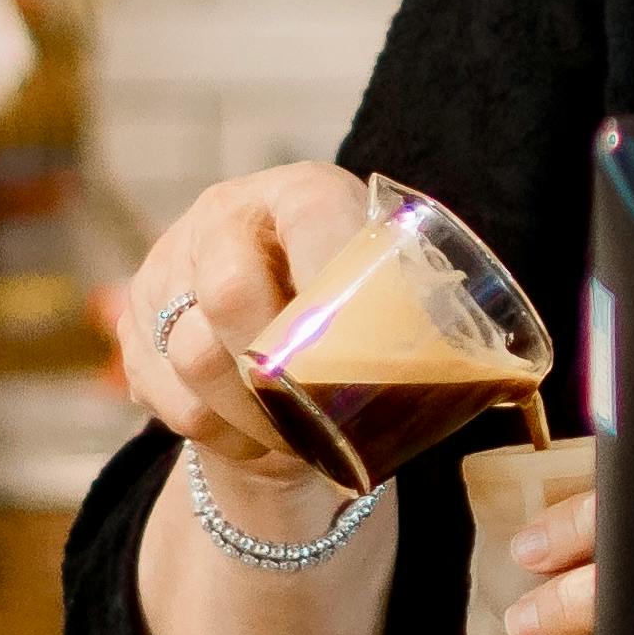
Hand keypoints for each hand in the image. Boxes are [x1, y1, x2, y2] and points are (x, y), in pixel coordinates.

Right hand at [114, 162, 386, 550]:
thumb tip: (498, 378)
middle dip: (274, 368)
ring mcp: (170, 264)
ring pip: (194, 356)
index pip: (312, 217)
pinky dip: (212, 433)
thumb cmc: (357, 315)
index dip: (331, 276)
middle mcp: (226, 214)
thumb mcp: (393, 299)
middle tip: (314, 411)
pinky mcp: (135, 320)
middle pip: (230, 292)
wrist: (277, 328)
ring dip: (247, 416)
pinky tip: (251, 441)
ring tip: (291, 441)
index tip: (355, 340)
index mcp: (304, 192)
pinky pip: (163, 394)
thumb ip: (423, 318)